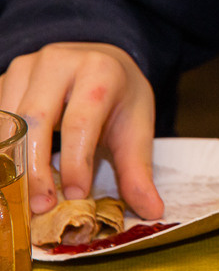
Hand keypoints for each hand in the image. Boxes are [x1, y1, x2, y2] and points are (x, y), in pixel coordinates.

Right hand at [0, 43, 162, 219]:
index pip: (80, 123)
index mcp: (98, 70)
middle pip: (34, 120)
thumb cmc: (120, 97)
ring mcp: (26, 68)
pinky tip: (10, 176)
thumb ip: (138, 170)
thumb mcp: (136, 128)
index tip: (75, 195)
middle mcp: (57, 62)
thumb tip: (151, 211)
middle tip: (41, 206)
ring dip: (10, 162)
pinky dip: (1, 150)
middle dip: (34, 168)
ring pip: (6, 121)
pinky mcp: (6, 78)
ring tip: (21, 196)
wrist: (102, 60)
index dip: (74, 162)